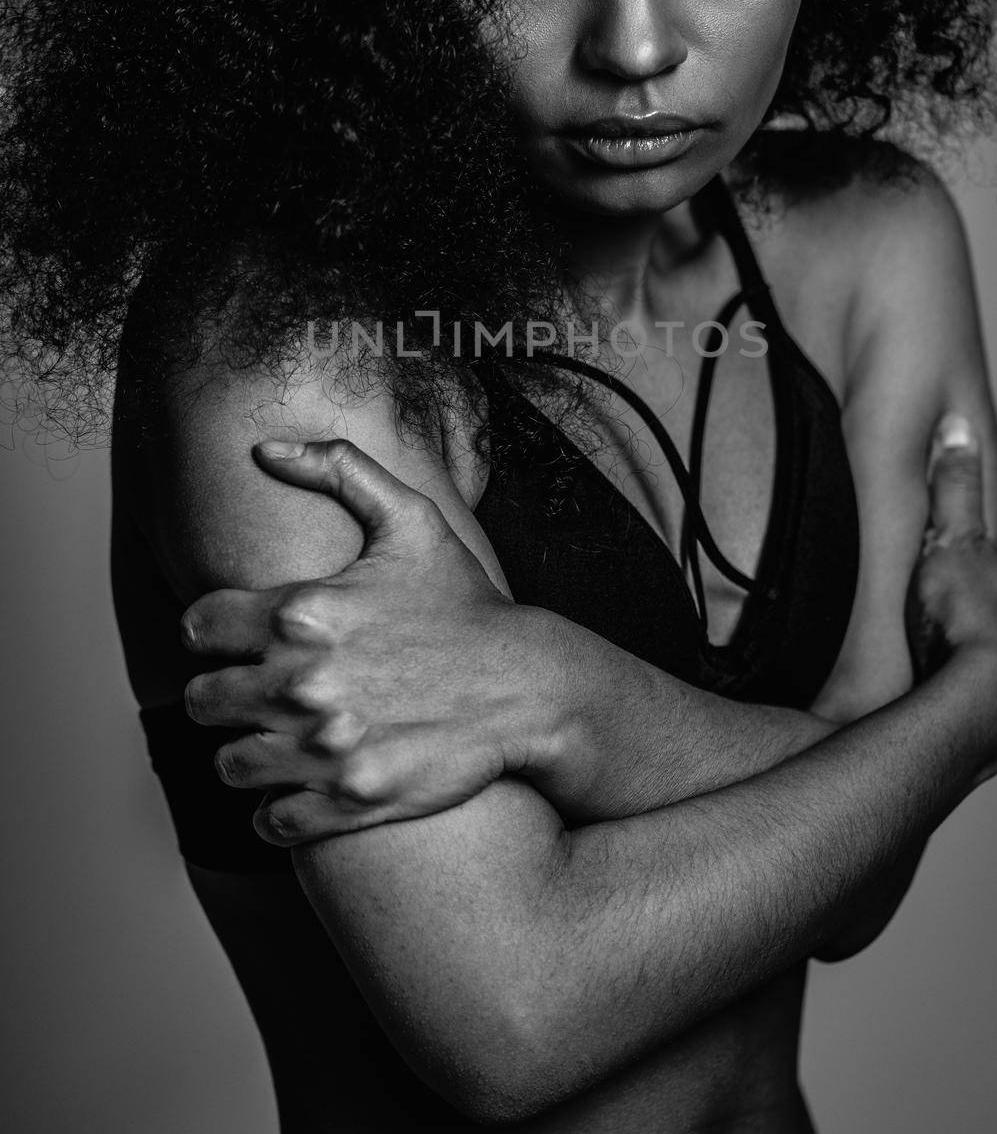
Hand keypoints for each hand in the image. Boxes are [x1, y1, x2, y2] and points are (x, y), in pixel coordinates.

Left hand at [182, 438, 565, 843]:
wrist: (528, 686)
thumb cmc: (465, 602)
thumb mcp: (411, 519)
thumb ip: (338, 469)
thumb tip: (265, 448)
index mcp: (302, 612)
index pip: (196, 627)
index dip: (210, 630)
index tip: (233, 637)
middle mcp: (303, 682)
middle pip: (202, 699)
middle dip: (222, 691)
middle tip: (252, 689)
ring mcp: (324, 748)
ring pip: (228, 763)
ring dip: (244, 749)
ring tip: (272, 738)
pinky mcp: (348, 801)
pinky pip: (268, 820)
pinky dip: (273, 807)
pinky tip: (295, 785)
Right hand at [905, 414, 996, 771]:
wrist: (975, 699)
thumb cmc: (964, 615)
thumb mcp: (951, 535)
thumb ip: (955, 485)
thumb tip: (960, 430)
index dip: (992, 504)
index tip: (970, 499)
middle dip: (989, 559)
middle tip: (953, 549)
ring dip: (985, 607)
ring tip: (948, 604)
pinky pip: (994, 654)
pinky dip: (975, 645)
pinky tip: (950, 651)